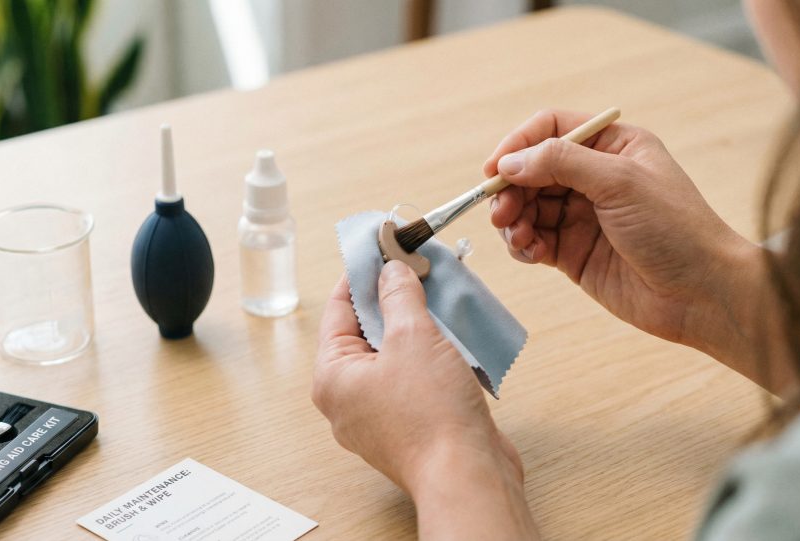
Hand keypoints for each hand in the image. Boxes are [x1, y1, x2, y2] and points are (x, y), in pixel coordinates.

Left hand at [314, 262, 537, 538]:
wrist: (467, 475)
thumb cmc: (431, 413)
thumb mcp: (413, 336)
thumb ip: (399, 295)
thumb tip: (391, 269)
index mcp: (333, 377)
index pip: (339, 310)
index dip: (362, 274)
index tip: (382, 246)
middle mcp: (348, 399)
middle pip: (365, 332)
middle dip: (393, 298)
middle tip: (416, 265)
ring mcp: (379, 416)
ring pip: (393, 356)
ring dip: (416, 325)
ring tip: (438, 292)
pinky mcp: (410, 426)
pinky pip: (413, 378)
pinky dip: (430, 355)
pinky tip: (452, 333)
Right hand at [485, 110, 781, 388]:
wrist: (701, 294)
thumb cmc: (675, 229)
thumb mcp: (620, 181)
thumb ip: (562, 163)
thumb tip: (510, 162)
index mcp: (612, 146)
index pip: (551, 130)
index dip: (518, 145)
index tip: (493, 169)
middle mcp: (594, 177)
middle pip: (531, 170)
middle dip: (511, 188)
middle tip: (502, 212)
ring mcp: (582, 216)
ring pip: (527, 206)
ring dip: (512, 219)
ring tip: (517, 236)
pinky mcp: (573, 252)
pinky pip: (533, 240)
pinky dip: (522, 244)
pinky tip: (530, 252)